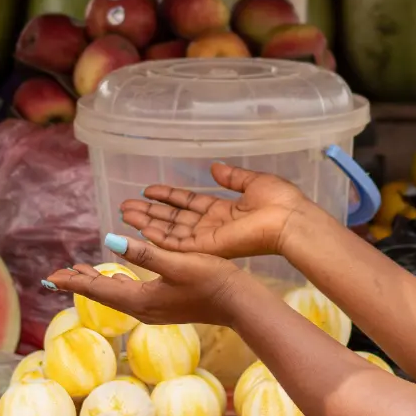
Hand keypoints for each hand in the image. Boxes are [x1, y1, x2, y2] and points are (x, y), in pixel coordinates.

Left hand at [44, 235, 250, 327]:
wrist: (239, 304)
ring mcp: (154, 309)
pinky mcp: (165, 306)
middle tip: (57, 275)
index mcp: (142, 300)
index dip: (74, 281)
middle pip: (103, 294)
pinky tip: (117, 277)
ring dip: (97, 282)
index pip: (99, 289)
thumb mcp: (177, 262)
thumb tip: (110, 241)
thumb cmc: (211, 280)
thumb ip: (144, 253)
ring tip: (79, 273)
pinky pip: (131, 294)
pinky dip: (117, 283)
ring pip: (117, 294)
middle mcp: (143, 309)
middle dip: (80, 283)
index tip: (52, 276)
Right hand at [120, 163, 319, 259]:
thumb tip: (215, 168)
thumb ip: (232, 177)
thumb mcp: (253, 182)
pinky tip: (142, 230)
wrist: (290, 220)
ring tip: (125, 214)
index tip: (148, 190)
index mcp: (223, 211)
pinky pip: (179, 244)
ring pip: (171, 231)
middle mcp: (212, 226)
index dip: (168, 197)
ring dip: (148, 223)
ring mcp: (209, 239)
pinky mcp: (209, 248)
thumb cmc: (279, 202)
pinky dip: (160, 238)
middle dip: (150, 212)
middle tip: (125, 206)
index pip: (188, 203)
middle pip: (174, 219)